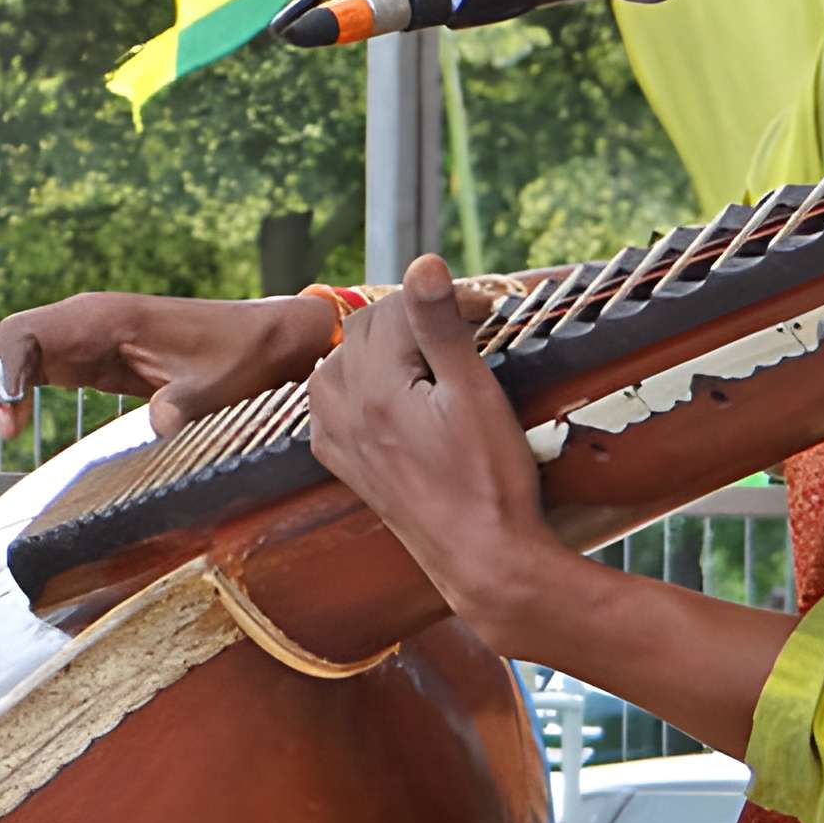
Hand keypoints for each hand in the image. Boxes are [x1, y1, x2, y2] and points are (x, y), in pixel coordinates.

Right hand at [0, 292, 334, 443]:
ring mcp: (73, 339)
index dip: (5, 376)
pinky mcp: (77, 361)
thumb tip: (160, 426)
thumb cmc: (240, 357)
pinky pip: (15, 371)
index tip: (1, 424)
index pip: (28, 336)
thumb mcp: (218, 385)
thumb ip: (186, 404)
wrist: (264, 340)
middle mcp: (76, 320)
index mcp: (101, 317)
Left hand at [305, 255, 572, 650]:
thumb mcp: (474, 393)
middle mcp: (340, 410)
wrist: (483, 560)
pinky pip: (334, 402)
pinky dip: (360, 383)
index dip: (445, 300)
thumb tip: (423, 262)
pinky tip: (394, 391)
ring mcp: (338, 439)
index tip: (487, 309)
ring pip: (343, 362)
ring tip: (431, 353)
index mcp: (371, 386)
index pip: (397, 310)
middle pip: (366, 331)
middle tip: (467, 325)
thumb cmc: (489, 480)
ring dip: (382, 347)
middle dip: (413, 320)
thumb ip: (441, 325)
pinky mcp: (346, 464)